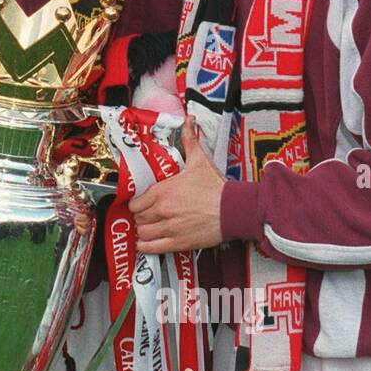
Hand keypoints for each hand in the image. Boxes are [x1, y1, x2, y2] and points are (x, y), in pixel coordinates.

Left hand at [128, 119, 224, 253]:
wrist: (235, 209)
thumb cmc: (216, 187)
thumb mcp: (200, 162)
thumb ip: (189, 142)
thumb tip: (188, 122)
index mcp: (163, 191)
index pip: (135, 202)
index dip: (136, 204)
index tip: (140, 204)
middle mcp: (162, 210)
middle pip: (138, 218)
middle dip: (140, 217)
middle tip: (146, 216)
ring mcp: (170, 228)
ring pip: (143, 233)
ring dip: (143, 231)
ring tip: (148, 228)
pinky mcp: (179, 243)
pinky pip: (152, 248)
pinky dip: (146, 247)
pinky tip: (147, 244)